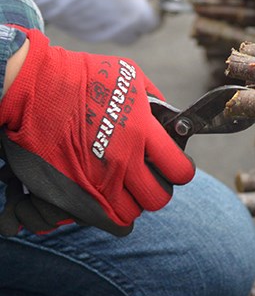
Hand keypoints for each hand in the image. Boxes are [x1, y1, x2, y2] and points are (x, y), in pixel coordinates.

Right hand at [0, 28, 194, 234]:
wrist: (33, 85)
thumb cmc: (81, 76)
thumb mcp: (130, 77)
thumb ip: (154, 101)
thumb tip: (169, 118)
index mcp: (142, 131)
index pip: (179, 170)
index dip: (180, 170)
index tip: (173, 167)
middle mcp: (123, 160)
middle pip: (158, 198)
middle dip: (155, 190)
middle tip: (146, 179)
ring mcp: (97, 178)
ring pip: (131, 213)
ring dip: (130, 203)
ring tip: (122, 187)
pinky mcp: (73, 191)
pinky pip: (102, 219)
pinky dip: (108, 214)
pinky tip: (105, 199)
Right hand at [8, 0, 158, 43]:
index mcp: (136, 15)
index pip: (154, 22)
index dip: (156, 12)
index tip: (154, 3)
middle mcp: (120, 31)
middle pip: (135, 32)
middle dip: (137, 20)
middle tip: (131, 4)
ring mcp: (100, 35)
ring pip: (115, 32)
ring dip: (116, 21)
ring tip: (108, 2)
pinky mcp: (81, 34)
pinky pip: (96, 29)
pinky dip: (97, 20)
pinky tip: (89, 3)